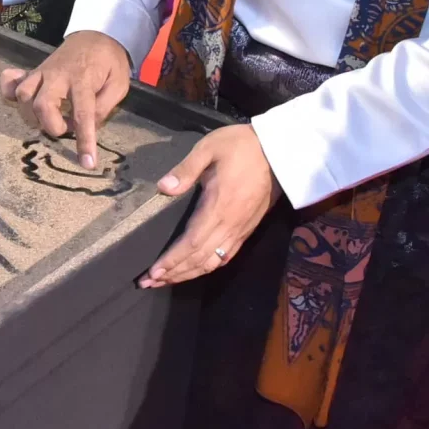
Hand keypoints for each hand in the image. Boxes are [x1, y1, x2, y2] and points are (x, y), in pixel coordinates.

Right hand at [0, 29, 133, 170]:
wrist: (96, 33)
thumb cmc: (109, 62)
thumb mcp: (119, 83)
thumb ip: (104, 106)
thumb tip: (88, 126)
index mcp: (83, 79)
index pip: (83, 114)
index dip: (84, 141)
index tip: (87, 164)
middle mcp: (57, 76)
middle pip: (41, 105)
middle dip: (51, 126)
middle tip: (66, 127)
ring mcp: (42, 72)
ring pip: (23, 95)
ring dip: (33, 115)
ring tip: (50, 118)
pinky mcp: (34, 72)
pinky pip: (12, 82)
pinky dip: (9, 92)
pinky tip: (19, 102)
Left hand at [138, 123, 278, 288]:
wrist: (280, 151)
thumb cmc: (241, 146)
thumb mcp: (210, 147)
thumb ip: (186, 169)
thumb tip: (163, 187)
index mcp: (218, 207)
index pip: (191, 243)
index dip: (172, 260)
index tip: (153, 272)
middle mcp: (230, 225)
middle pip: (200, 259)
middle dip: (174, 273)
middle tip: (149, 283)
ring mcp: (241, 229)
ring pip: (213, 261)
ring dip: (189, 274)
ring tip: (167, 281)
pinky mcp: (248, 229)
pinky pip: (227, 255)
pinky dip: (209, 267)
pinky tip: (196, 270)